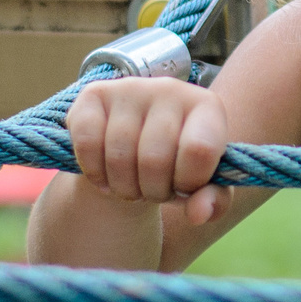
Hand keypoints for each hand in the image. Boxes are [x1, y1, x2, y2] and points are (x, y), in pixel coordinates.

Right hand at [66, 78, 235, 223]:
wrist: (138, 147)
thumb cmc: (178, 167)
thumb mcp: (203, 186)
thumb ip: (213, 201)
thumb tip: (199, 213)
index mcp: (207, 106)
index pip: (199, 150)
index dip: (188, 183)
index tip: (184, 186)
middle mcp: (170, 88)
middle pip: (154, 159)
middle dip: (152, 191)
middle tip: (153, 192)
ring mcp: (130, 88)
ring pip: (119, 155)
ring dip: (124, 187)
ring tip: (132, 187)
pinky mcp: (93, 94)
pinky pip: (87, 143)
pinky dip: (94, 172)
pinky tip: (105, 177)